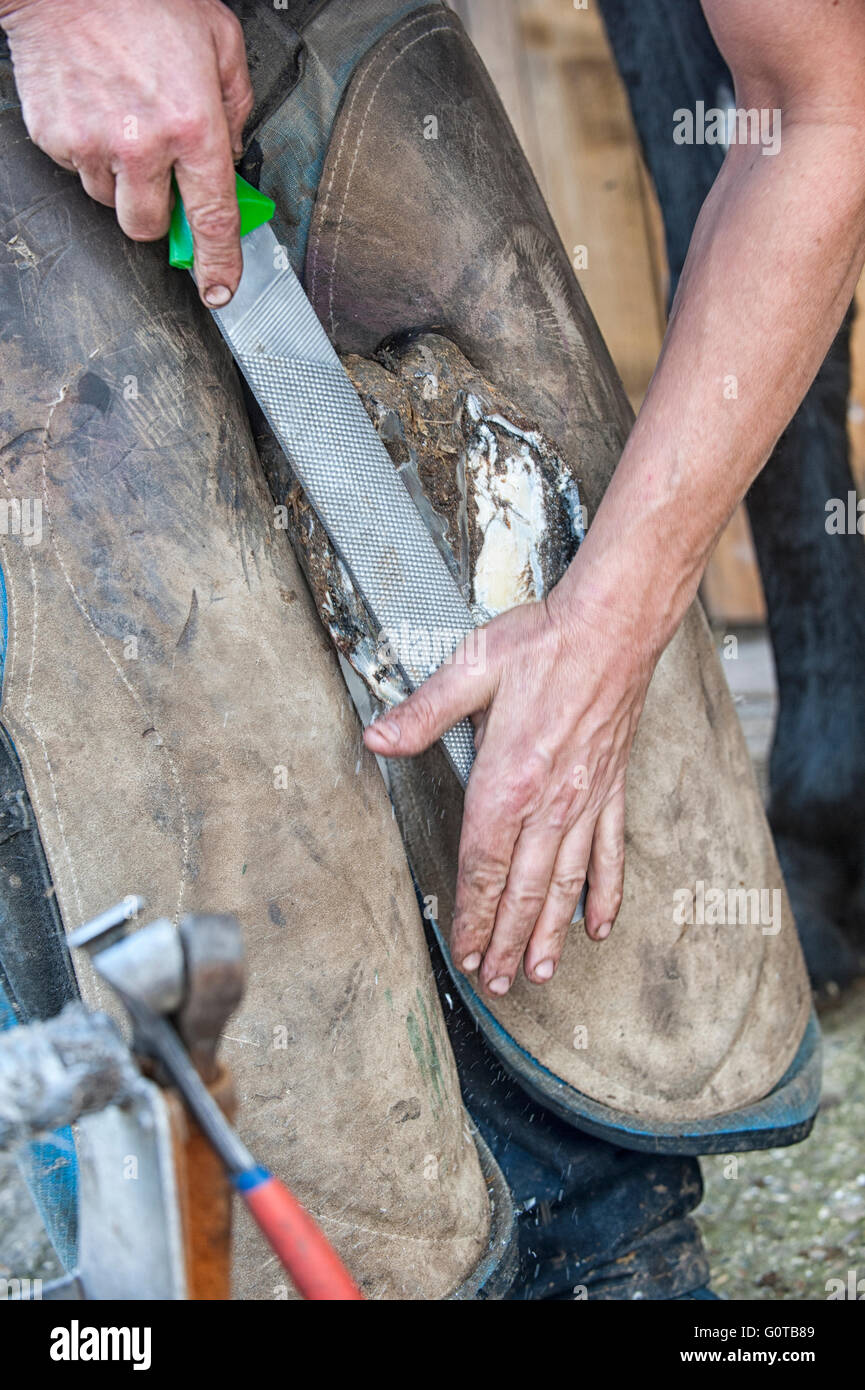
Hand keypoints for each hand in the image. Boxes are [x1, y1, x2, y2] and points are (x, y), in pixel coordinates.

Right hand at [0, 0, 252, 304]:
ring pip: (109, 200)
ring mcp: (94, 144)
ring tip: (124, 123)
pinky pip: (77, 169)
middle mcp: (143, 144)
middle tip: (158, 175)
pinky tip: (97, 110)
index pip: (212, 220)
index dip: (218, 264)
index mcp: (193, 125)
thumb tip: (233, 150)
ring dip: (120, 179)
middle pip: (147, 227)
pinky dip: (89, 151)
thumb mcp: (219, 40)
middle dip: (156, 213)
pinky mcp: (56, 137)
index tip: (219, 287)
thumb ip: (235, 103)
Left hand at [364, 582, 655, 996]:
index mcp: (508, 779)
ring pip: (566, 884)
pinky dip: (605, 895)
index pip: (483, 865)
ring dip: (549, 933)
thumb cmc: (545, 644)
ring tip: (538, 972)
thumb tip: (377, 739)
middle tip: (497, 982)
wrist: (614, 626)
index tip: (466, 950)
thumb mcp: (471, 669)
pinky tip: (598, 926)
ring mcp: (586, 800)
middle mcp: (550, 801)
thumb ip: (422, 713)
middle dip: (506, 940)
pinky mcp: (612, 789)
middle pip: (523, 889)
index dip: (473, 915)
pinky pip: (610, 854)